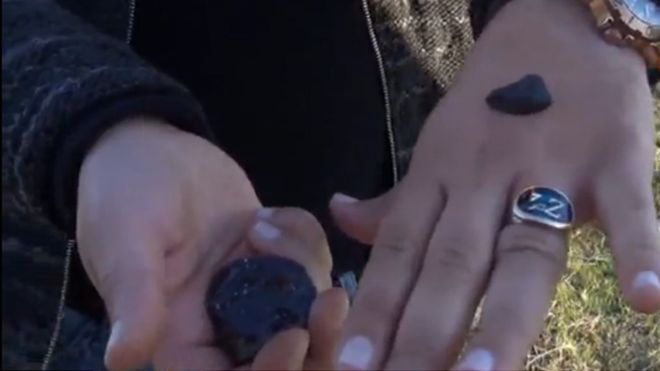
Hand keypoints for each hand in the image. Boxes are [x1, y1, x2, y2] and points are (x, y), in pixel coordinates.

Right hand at [77, 119, 345, 369]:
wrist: (150, 146)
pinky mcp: (273, 256)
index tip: (293, 337)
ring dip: (309, 274)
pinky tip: (271, 212)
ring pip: (307, 308)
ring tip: (267, 226)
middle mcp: (223, 323)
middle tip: (332, 302)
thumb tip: (123, 359)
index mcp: (181, 339)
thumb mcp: (125, 243)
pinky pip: (311, 262)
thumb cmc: (124, 194)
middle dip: (318, 341)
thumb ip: (135, 298)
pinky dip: (306, 239)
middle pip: (287, 357)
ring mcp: (254, 288)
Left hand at [330, 0, 659, 368]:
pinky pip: (628, 206)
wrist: (553, 27)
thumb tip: (341, 218)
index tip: (351, 365)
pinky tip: (648, 302)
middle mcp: (482, 176)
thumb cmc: (488, 106)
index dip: (374, 310)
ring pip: (524, 248)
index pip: (400, 253)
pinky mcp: (613, 155)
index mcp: (437, 177)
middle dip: (426, 331)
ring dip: (504, 315)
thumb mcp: (434, 149)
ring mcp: (547, 166)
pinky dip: (642, 249)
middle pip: (451, 263)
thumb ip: (395, 199)